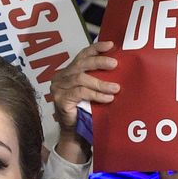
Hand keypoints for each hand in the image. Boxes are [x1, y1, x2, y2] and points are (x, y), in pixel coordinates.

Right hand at [47, 41, 118, 163]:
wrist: (75, 133)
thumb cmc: (86, 111)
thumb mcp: (92, 90)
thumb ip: (97, 78)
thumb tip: (119, 66)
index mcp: (68, 71)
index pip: (82, 55)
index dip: (96, 48)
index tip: (111, 45)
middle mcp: (60, 77)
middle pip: (81, 64)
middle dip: (99, 62)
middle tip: (115, 64)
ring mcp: (58, 88)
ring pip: (81, 78)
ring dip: (100, 82)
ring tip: (116, 87)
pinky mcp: (60, 99)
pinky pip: (80, 92)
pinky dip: (96, 94)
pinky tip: (107, 97)